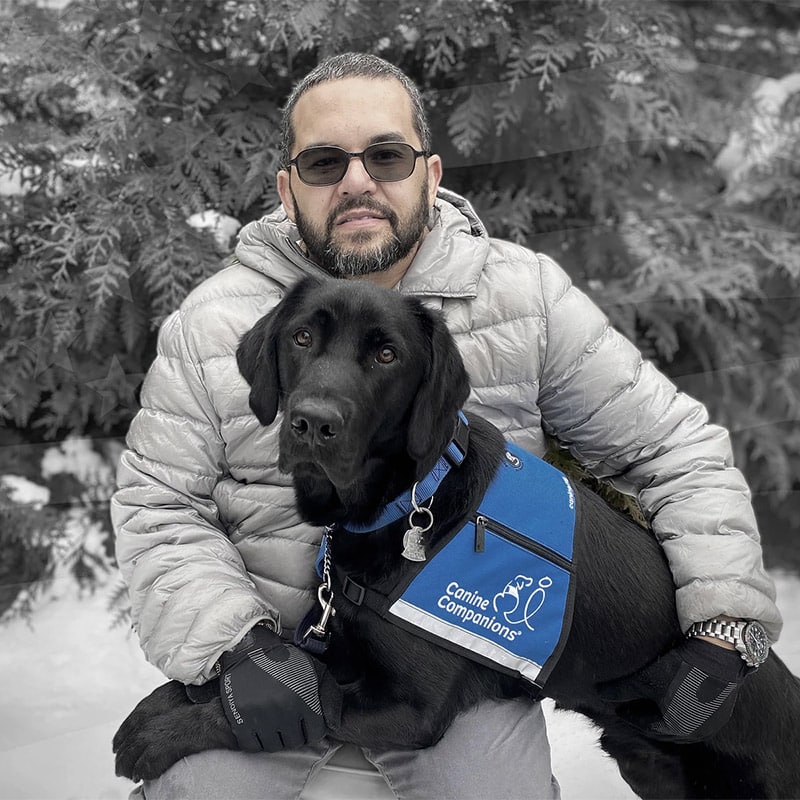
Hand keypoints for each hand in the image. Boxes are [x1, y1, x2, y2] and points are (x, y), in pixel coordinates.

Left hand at [114, 680, 235, 781]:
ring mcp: (148, 742)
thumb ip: (156, 722)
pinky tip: (144, 776)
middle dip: (121, 763)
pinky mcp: (155, 754)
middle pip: (123, 752)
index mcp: (145, 716)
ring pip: (128, 763)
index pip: (122, 734)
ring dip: (129, 771)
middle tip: (121, 771)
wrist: (204, 722)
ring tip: (132, 776)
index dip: (118, 744)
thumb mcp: (168, 714)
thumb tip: (148, 735)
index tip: (116, 750)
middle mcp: (143, 729)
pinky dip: (142, 774)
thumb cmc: (191, 718)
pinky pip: (142, 770)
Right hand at [219, 624, 327, 751]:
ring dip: (276, 738)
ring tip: (275, 722)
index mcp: (304, 698)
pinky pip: (252, 746)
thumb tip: (334, 725)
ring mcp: (260, 717)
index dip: (313, 728)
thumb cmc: (285, 661)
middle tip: (289, 720)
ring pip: (274, 746)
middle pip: (295, 742)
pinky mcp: (240, 721)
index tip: (306, 722)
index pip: (316, 733)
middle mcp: (283, 710)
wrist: (251, 651)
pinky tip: (260, 727)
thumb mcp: (315, 671)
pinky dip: (256, 741)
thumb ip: (330, 696)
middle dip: (295, 733)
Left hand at [598, 638, 751, 742]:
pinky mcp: (720, 711)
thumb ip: (621, 689)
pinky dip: (680, 710)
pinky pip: (694, 716)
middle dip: (646, 719)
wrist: (718, 653)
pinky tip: (672, 698)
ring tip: (650, 703)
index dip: (630, 716)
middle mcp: (696, 732)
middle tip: (631, 709)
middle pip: (664, 729)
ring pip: (680, 723)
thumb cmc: (681, 667)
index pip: (646, 726)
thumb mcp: (646, 678)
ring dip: (664, 716)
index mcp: (678, 728)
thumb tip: (598, 693)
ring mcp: (711, 723)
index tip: (618, 709)